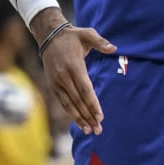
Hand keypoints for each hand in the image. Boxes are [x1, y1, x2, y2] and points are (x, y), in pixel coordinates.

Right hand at [34, 11, 114, 135]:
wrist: (49, 36)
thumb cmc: (72, 36)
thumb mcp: (87, 34)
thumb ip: (101, 42)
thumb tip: (114, 48)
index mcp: (74, 66)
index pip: (85, 89)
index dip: (93, 104)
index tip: (100, 117)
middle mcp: (64, 77)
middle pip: (78, 101)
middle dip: (89, 116)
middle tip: (98, 130)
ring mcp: (57, 82)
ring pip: (69, 104)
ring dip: (79, 119)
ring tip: (88, 130)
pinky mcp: (53, 85)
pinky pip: (63, 102)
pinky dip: (71, 113)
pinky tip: (79, 122)